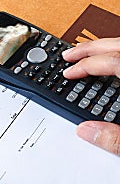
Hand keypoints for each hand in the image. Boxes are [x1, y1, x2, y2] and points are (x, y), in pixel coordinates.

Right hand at [62, 37, 119, 154]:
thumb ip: (115, 139)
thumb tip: (86, 131)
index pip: (109, 61)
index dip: (84, 66)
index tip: (68, 73)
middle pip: (116, 44)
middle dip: (88, 47)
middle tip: (68, 54)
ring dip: (103, 47)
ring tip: (86, 54)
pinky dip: (116, 55)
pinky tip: (111, 64)